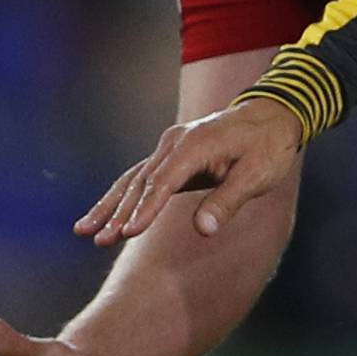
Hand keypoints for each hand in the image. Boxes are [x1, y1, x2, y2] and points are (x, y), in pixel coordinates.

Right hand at [76, 94, 301, 245]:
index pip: (163, 182)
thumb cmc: (268, 147)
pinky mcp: (171, 157)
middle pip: (140, 181)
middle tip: (98, 238)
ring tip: (84, 231)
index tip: (128, 233)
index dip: (145, 209)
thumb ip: (228, 201)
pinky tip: (105, 216)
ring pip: (133, 180)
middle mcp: (175, 143)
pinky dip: (123, 197)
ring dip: (110, 206)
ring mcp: (170, 148)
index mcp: (194, 145)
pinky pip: (141, 178)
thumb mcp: (257, 175)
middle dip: (117, 212)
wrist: (272, 117)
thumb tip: (203, 230)